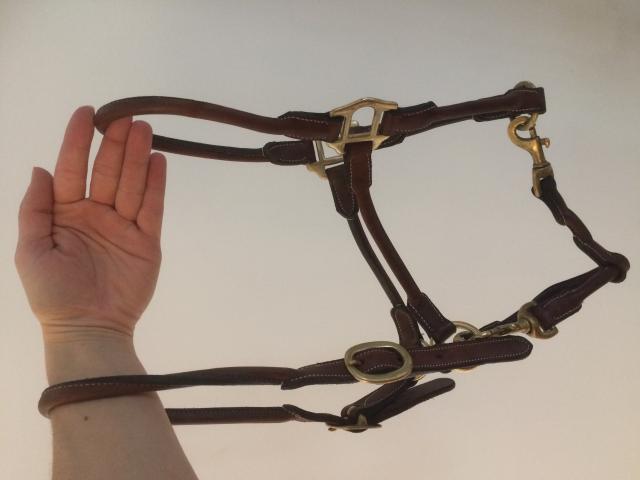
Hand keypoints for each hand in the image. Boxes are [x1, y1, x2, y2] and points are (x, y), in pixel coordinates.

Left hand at [15, 106, 166, 340]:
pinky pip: (152, 208)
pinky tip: (158, 161)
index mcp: (65, 214)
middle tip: (126, 116)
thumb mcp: (30, 250)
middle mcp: (96, 215)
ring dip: (138, 157)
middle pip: (107, 172)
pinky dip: (155, 185)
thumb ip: (34, 209)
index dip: (76, 141)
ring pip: (131, 185)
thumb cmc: (52, 293)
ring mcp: (123, 227)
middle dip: (115, 144)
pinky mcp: (147, 242)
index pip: (71, 169)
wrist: (88, 329)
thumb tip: (39, 169)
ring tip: (145, 129)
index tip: (86, 113)